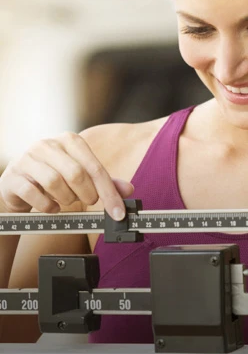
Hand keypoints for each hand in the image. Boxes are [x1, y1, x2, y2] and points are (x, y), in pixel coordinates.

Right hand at [0, 132, 133, 219]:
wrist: (18, 184)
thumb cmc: (56, 177)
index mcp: (70, 141)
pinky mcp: (12, 176)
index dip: (109, 193)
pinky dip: (47, 206)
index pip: (96, 167)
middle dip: (87, 195)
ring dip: (66, 199)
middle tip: (88, 201)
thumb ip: (105, 182)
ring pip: (54, 182)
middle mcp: (48, 145)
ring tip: (67, 200)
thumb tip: (128, 190)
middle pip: (76, 174)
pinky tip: (51, 206)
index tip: (118, 212)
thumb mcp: (82, 176)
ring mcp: (27, 159)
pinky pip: (34, 194)